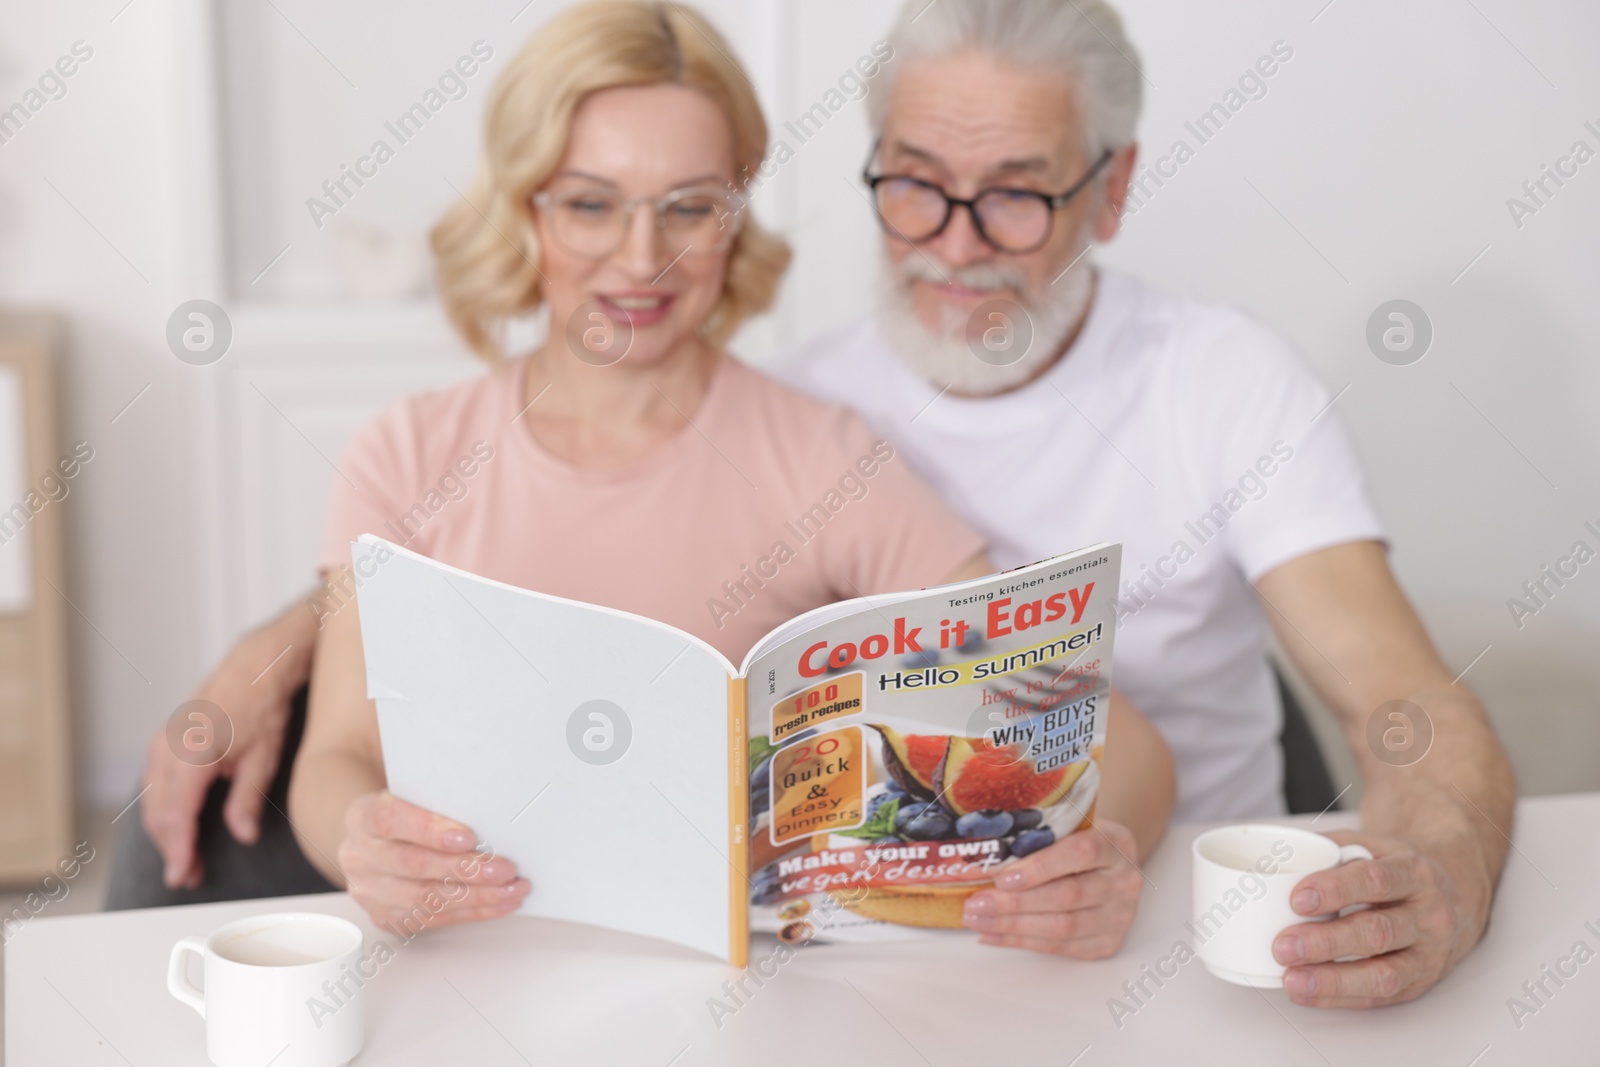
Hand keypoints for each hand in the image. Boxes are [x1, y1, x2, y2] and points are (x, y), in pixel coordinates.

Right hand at [141, 627, 301, 889]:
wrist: (253, 668)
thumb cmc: (263, 708)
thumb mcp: (264, 757)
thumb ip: (248, 799)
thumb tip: (243, 835)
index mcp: (193, 754)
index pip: (177, 815)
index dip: (178, 851)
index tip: (183, 875)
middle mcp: (169, 748)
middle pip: (159, 814)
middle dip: (172, 849)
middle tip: (190, 877)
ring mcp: (161, 744)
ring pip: (152, 803)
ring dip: (166, 834)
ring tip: (186, 861)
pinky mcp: (162, 743)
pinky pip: (154, 786)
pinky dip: (163, 812)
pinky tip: (179, 830)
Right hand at [340, 792, 530, 934]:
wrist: (371, 842)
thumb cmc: (403, 816)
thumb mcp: (411, 798)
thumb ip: (438, 803)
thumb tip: (490, 816)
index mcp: (363, 818)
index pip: (392, 820)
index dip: (430, 830)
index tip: (469, 837)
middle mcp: (360, 857)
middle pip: (414, 865)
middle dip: (466, 869)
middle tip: (504, 868)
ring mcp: (370, 892)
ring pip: (426, 898)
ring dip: (477, 896)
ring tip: (512, 889)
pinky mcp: (386, 917)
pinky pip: (433, 919)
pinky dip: (472, 911)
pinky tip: (499, 903)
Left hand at [960, 819, 1144, 956]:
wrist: (1111, 863)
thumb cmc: (1078, 840)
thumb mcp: (1068, 825)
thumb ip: (1037, 835)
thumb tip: (982, 852)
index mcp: (1116, 844)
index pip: (1080, 854)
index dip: (1040, 867)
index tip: (1002, 877)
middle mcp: (1124, 882)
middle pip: (1068, 896)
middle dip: (1016, 903)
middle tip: (976, 903)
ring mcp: (1120, 916)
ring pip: (1063, 927)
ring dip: (1013, 926)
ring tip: (977, 920)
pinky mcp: (1108, 943)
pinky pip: (1060, 948)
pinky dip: (1021, 942)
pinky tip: (992, 935)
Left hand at [1272, 829, 1487, 1007]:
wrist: (1452, 898)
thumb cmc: (1398, 872)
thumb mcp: (1373, 847)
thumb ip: (1330, 849)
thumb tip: (1277, 857)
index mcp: (1414, 873)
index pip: (1376, 880)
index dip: (1335, 890)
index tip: (1297, 899)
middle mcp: (1428, 915)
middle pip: (1377, 932)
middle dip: (1326, 942)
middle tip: (1283, 946)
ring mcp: (1428, 954)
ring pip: (1383, 974)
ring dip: (1332, 980)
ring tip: (1293, 979)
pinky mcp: (1419, 983)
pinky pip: (1379, 996)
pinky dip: (1338, 997)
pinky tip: (1307, 993)